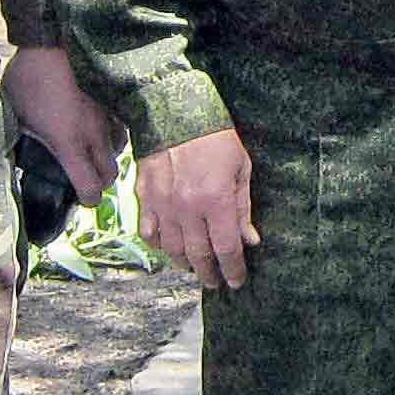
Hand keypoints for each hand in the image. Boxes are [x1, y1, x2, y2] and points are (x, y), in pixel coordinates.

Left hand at [2, 45, 121, 202]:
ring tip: (92, 153)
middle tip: (84, 179)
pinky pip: (121, 126)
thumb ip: (22, 135)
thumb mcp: (15, 113)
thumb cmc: (28, 77)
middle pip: (110, 175)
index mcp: (68, 143)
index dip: (87, 199)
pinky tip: (99, 128)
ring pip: (119, 150)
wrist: (52, 41)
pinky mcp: (112, 100)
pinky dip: (112, 135)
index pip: (90, 187)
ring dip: (107, 158)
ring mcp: (107, 116)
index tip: (80, 199)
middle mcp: (93, 134)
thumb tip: (13, 148)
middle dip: (99, 183)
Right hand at [135, 127, 259, 289]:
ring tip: (196, 268)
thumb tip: (249, 241)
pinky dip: (159, 246)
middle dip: (210, 274)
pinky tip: (170, 248)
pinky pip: (149, 233)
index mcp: (216, 200)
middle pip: (198, 255)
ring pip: (172, 250)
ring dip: (185, 264)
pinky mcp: (145, 197)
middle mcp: (188, 208)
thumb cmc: (216, 138)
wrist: (175, 112)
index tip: (237, 281)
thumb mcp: (241, 169)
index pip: (226, 248)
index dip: (233, 269)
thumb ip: (243, 208)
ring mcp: (162, 205)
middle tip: (216, 282)